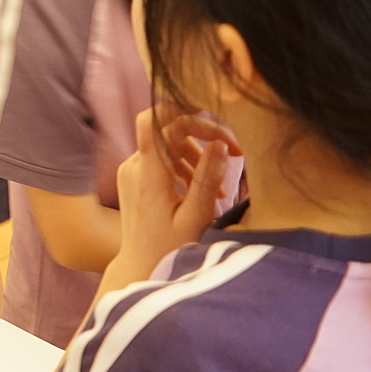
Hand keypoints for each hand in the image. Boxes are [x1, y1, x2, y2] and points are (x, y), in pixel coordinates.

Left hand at [113, 108, 230, 282]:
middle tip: (237, 151)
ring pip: (169, 145)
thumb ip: (208, 180)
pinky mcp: (136, 179)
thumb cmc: (169, 249)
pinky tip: (206, 190)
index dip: (176, 106)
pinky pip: (163, 160)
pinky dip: (185, 167)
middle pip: (169, 131)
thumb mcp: (196, 217)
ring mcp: (133, 172)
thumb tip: (219, 144)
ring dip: (198, 155)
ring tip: (222, 188)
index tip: (206, 105)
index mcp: (149, 174)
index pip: (153, 122)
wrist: (139, 266)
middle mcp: (135, 167)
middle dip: (204, 135)